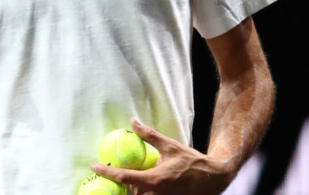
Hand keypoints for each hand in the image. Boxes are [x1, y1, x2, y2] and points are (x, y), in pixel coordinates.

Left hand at [91, 117, 233, 194]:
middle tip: (107, 175)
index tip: (93, 165)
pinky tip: (140, 185)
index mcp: (156, 179)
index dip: (107, 172)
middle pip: (129, 193)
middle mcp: (158, 194)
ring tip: (123, 180)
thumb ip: (149, 135)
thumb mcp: (170, 146)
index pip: (125, 177)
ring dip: (131, 190)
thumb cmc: (192, 161)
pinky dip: (142, 192)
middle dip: (119, 185)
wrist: (214, 178)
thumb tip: (133, 121)